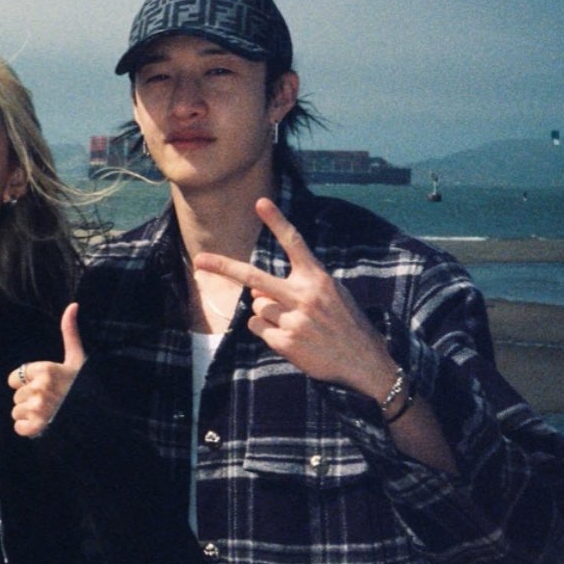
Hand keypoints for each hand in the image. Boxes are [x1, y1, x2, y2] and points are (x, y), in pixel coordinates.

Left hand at [8, 302, 84, 437]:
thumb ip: (70, 332)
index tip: (42, 385)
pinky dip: (28, 429)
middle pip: (16, 396)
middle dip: (29, 399)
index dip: (27, 382)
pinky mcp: (37, 427)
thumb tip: (73, 305)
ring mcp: (38, 409)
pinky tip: (43, 424)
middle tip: (49, 400)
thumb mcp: (78, 358)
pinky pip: (19, 428)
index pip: (15, 377)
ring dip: (29, 414)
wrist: (100, 414)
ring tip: (48, 413)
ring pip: (17, 412)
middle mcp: (39, 388)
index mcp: (45, 369)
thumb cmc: (86, 384)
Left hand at [193, 198, 394, 398]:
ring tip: (294, 324)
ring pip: (257, 307)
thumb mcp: (331, 296)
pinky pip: (258, 328)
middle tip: (200, 261)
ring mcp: (293, 319)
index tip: (260, 202)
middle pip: (254, 278)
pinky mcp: (286, 341)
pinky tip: (291, 338)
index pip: (294, 243)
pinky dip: (267, 332)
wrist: (364, 361)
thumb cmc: (346, 325)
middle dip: (224, 268)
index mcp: (318, 278)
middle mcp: (304, 295)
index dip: (277, 221)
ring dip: (267, 314)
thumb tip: (256, 290)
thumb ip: (296, 287)